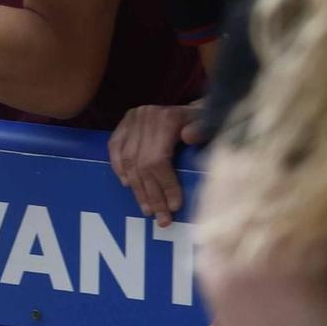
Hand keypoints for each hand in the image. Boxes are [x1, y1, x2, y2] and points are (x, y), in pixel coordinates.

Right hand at [109, 102, 206, 225]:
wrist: (198, 106)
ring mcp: (133, 118)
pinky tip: (127, 184)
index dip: (165, 185)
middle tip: (161, 218)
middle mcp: (145, 116)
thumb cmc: (208, 121)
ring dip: (136, 188)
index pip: (159, 159)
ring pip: (127, 159)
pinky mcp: (125, 120)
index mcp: (167, 118)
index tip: (175, 207)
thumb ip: (203, 130)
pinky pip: (114, 147)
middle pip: (142, 164)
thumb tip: (189, 137)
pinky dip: (118, 167)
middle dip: (151, 194)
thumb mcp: (212, 124)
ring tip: (147, 209)